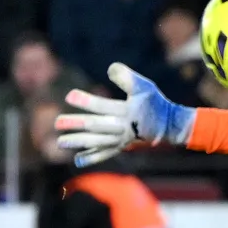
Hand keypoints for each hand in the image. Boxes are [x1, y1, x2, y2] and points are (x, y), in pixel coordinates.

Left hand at [56, 63, 195, 166]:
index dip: (86, 101)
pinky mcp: (122, 148)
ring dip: (78, 142)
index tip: (69, 96)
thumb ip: (127, 77)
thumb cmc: (155, 103)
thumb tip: (110, 68)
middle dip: (75, 125)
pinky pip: (105, 154)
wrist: (170, 126)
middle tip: (57, 122)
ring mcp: (121, 140)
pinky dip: (91, 158)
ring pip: (97, 143)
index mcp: (127, 111)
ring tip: (60, 142)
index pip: (103, 106)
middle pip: (96, 126)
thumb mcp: (144, 86)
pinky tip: (77, 159)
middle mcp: (122, 128)